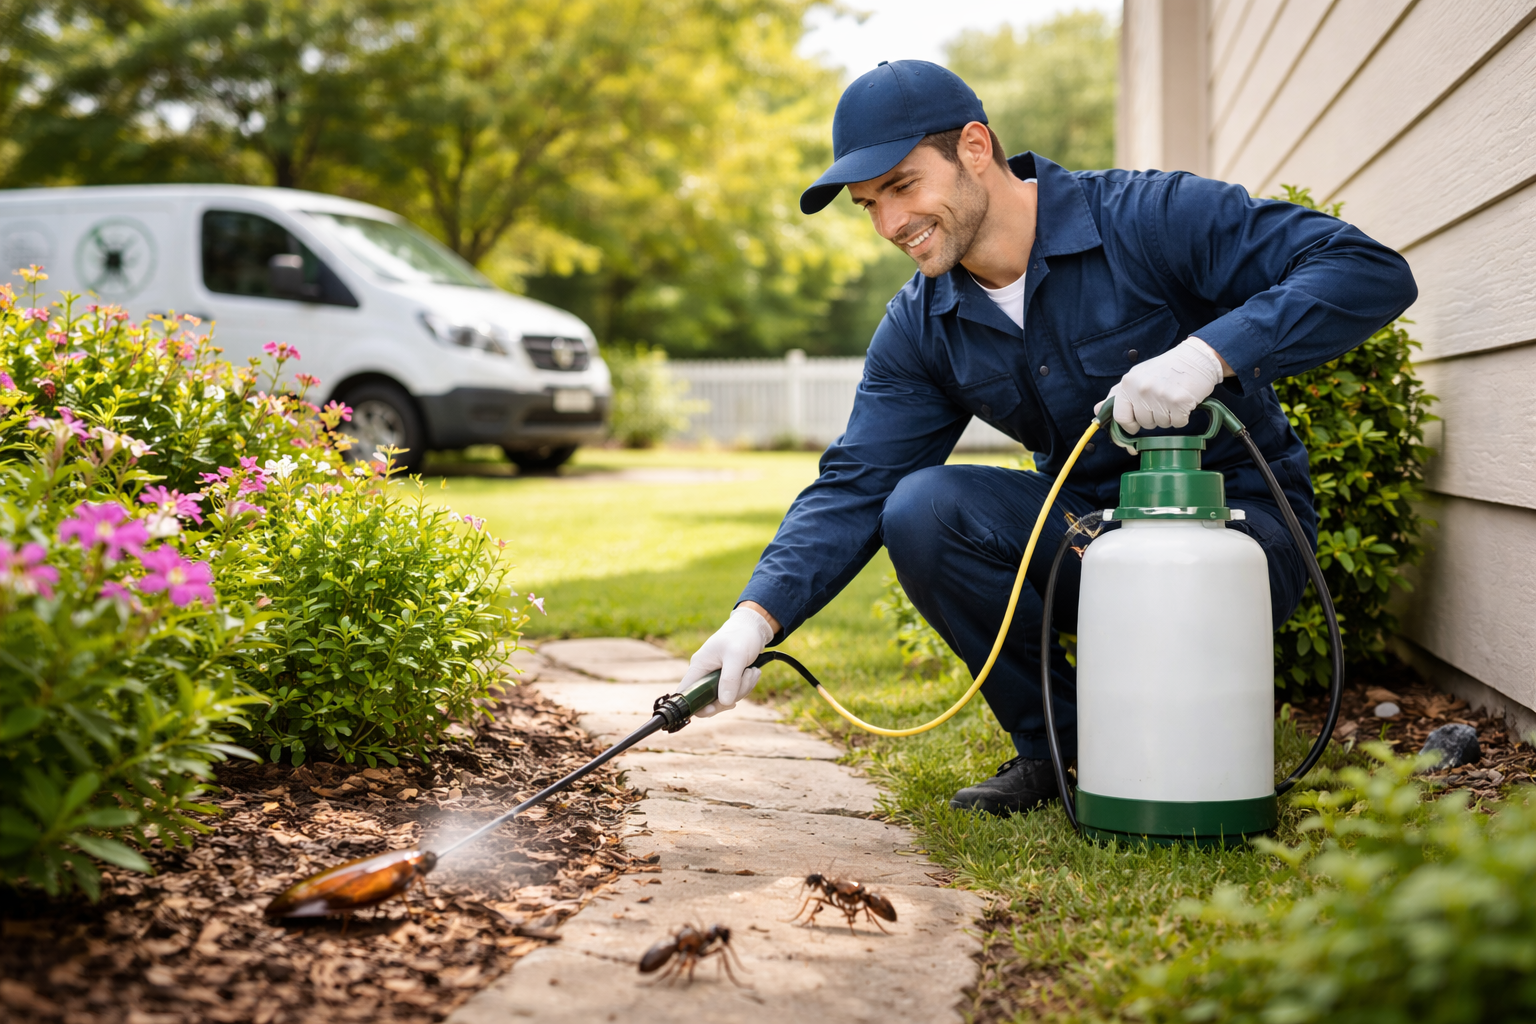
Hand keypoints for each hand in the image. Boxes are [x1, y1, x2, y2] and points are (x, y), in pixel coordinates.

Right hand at [683, 605, 775, 717]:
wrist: (752, 628)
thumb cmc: (741, 636)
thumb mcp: (736, 656)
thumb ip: (730, 679)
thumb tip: (725, 702)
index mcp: (698, 667)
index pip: (685, 694)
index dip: (695, 706)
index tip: (714, 707)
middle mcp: (703, 674)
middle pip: (709, 701)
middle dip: (731, 695)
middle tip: (745, 679)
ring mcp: (714, 678)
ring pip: (725, 698)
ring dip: (742, 689)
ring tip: (751, 671)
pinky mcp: (726, 680)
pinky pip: (733, 693)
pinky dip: (745, 686)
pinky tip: (752, 672)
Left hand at [1095, 337, 1226, 451]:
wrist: (1196, 358)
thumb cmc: (1166, 369)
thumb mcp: (1137, 377)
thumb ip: (1117, 395)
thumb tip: (1097, 410)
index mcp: (1128, 383)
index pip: (1120, 417)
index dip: (1129, 425)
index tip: (1136, 425)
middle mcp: (1141, 389)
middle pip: (1143, 423)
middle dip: (1153, 417)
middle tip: (1162, 400)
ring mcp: (1160, 395)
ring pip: (1161, 424)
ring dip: (1168, 417)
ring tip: (1172, 398)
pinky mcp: (1179, 402)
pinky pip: (1178, 423)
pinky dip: (1182, 417)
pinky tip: (1183, 402)